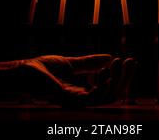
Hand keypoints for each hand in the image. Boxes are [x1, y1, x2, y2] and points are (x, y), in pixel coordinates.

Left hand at [20, 54, 135, 106]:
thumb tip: (108, 56)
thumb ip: (90, 63)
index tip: (125, 60)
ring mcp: (77, 102)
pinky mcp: (70, 100)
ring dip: (116, 80)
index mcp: (84, 92)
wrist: (27, 70)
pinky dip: (103, 86)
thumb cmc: (44, 70)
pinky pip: (93, 99)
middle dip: (124, 79)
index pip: (109, 88)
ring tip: (118, 63)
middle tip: (131, 61)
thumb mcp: (72, 63)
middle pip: (112, 94)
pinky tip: (106, 72)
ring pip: (106, 97)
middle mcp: (83, 99)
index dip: (120, 76)